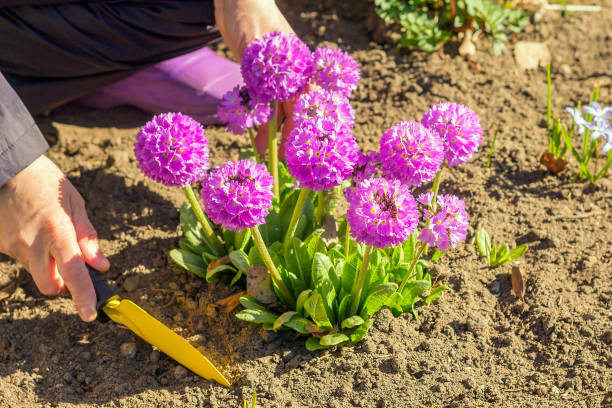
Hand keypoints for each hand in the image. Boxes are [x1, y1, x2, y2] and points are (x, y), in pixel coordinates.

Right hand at [0, 155, 108, 321]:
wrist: (7, 169)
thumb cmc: (45, 182)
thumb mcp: (74, 203)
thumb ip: (87, 236)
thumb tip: (100, 265)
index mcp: (57, 230)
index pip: (73, 272)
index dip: (83, 296)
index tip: (90, 314)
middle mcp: (33, 243)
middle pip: (50, 285)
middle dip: (64, 285)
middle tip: (72, 268)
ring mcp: (14, 246)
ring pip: (35, 274)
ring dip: (48, 268)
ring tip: (50, 239)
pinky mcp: (1, 245)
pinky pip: (22, 259)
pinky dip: (32, 254)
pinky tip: (33, 231)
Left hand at [214, 0, 297, 157]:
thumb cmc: (249, 14)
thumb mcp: (255, 43)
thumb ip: (264, 71)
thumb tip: (273, 102)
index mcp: (297, 67)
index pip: (303, 103)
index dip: (301, 128)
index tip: (296, 149)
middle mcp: (290, 75)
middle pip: (291, 111)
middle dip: (287, 136)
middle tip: (280, 160)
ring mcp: (274, 77)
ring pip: (276, 110)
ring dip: (269, 131)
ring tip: (263, 152)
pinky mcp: (259, 77)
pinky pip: (261, 102)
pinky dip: (258, 117)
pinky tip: (253, 132)